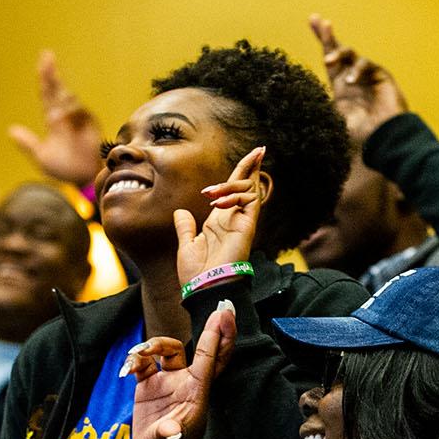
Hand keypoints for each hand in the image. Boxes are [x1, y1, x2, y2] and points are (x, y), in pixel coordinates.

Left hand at [8, 50, 104, 186]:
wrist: (84, 179)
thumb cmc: (63, 169)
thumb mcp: (42, 157)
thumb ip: (28, 144)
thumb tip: (11, 130)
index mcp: (54, 120)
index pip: (47, 94)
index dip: (45, 77)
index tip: (44, 59)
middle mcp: (66, 115)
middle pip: (57, 89)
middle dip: (52, 74)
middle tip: (47, 57)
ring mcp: (79, 118)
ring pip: (68, 100)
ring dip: (59, 100)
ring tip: (52, 116)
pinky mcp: (90, 124)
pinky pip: (79, 112)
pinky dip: (69, 112)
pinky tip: (60, 118)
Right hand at [128, 303, 237, 438]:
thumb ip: (169, 436)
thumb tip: (170, 430)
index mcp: (197, 393)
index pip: (209, 359)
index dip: (216, 336)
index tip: (223, 312)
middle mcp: (186, 383)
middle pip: (196, 348)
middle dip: (205, 329)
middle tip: (217, 308)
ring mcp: (168, 382)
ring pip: (167, 350)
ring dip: (152, 346)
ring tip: (134, 357)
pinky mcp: (148, 385)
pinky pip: (142, 363)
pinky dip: (133, 361)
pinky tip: (124, 372)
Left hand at [174, 147, 267, 285]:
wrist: (204, 288)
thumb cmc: (197, 273)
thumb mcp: (186, 245)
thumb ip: (185, 227)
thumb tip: (180, 212)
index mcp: (220, 221)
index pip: (234, 190)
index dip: (242, 171)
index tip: (253, 154)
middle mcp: (233, 219)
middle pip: (247, 184)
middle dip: (251, 165)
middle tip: (258, 149)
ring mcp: (242, 222)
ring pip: (247, 190)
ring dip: (229, 185)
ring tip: (211, 194)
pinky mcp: (247, 227)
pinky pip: (250, 201)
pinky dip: (236, 195)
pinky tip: (219, 202)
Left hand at [308, 14, 406, 146]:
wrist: (383, 138)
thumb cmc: (360, 133)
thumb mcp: (333, 120)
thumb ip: (320, 110)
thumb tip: (295, 107)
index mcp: (340, 86)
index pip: (329, 60)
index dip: (323, 40)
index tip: (313, 20)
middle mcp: (352, 77)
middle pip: (338, 49)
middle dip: (327, 35)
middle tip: (319, 21)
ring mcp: (366, 75)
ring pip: (350, 54)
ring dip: (338, 53)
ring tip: (328, 61)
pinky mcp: (380, 75)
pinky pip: (366, 64)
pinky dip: (356, 70)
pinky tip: (351, 80)